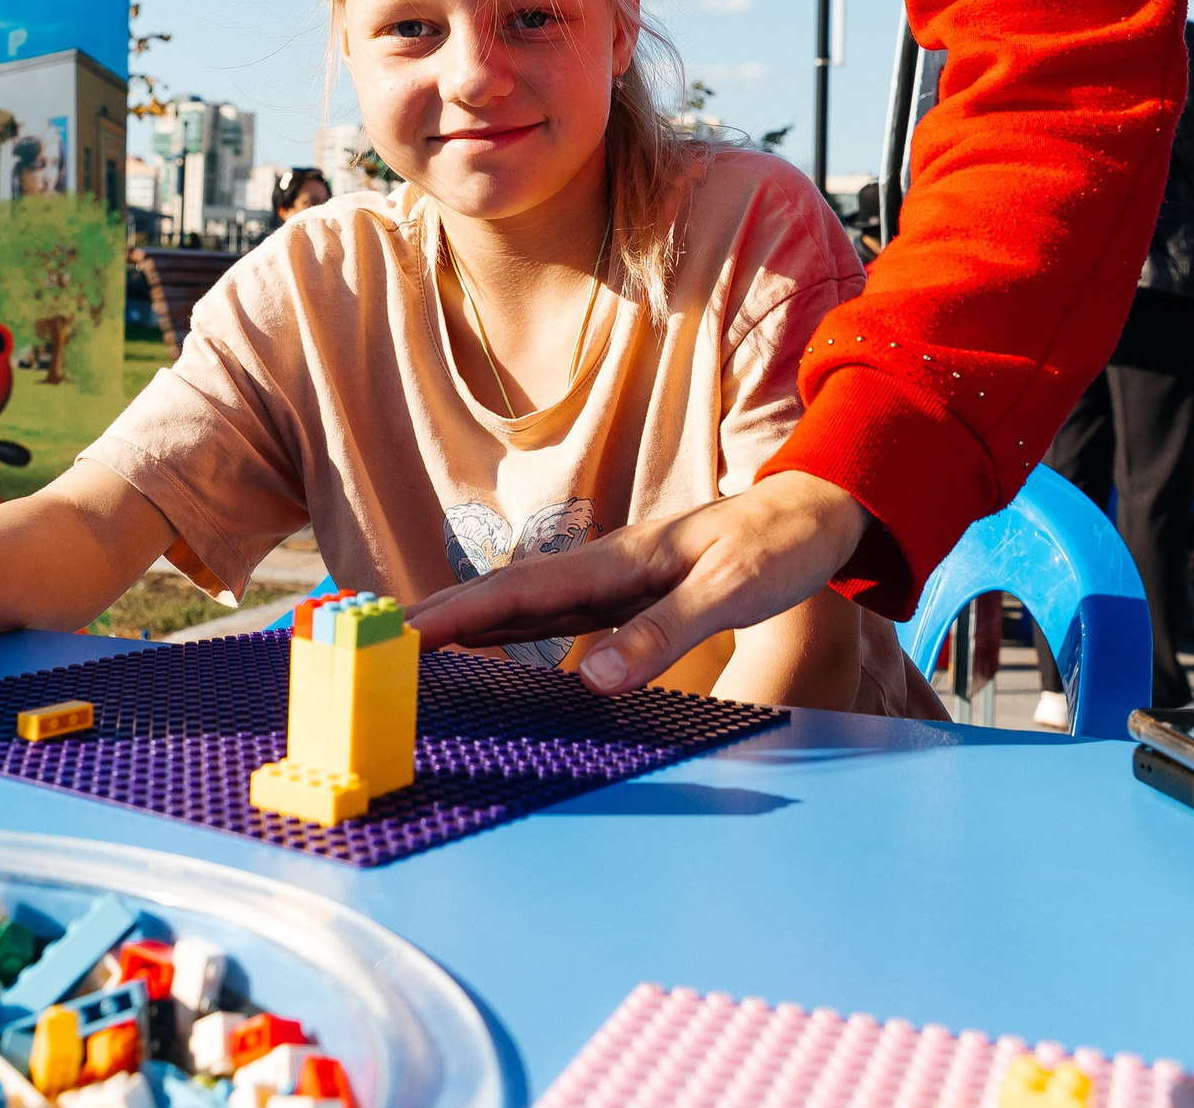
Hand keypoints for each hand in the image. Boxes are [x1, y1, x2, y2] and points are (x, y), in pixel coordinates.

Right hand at [405, 471, 868, 693]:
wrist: (817, 513)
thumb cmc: (776, 548)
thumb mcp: (729, 592)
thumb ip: (663, 632)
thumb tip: (591, 680)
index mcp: (619, 562)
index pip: (521, 591)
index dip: (459, 613)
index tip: (403, 632)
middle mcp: (605, 568)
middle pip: (507, 595)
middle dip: (443, 618)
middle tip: (377, 644)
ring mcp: (615, 580)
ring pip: (526, 605)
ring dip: (470, 624)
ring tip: (413, 647)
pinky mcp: (631, 594)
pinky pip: (558, 616)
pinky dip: (515, 631)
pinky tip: (496, 648)